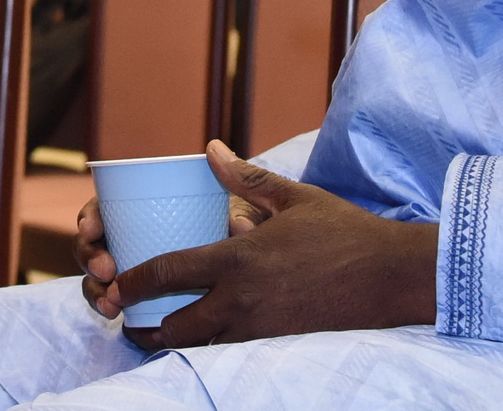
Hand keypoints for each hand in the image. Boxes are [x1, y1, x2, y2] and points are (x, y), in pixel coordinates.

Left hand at [109, 141, 438, 347]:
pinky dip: (208, 348)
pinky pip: (229, 353)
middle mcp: (242, 300)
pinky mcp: (277, 345)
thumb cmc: (343, 231)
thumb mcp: (293, 198)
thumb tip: (210, 150)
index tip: (114, 285)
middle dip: (144, 326)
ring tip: (155, 331)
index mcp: (239, 258)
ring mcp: (259, 329)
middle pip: (174, 326)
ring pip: (200, 347)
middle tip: (127, 318)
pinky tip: (203, 337)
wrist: (389, 277)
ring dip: (174, 341)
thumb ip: (246, 178)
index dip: (133, 281)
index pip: (169, 273)